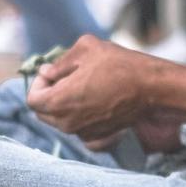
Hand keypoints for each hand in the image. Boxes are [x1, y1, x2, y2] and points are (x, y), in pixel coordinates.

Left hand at [28, 37, 185, 147]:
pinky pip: (81, 130)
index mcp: (59, 102)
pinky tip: (95, 104)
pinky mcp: (100, 137)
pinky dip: (82, 118)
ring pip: (62, 121)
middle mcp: (67, 123)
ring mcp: (84, 133)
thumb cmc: (120, 65)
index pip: (32, 99)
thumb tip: (47, 72)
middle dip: (50, 94)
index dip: (39, 83)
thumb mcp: (85, 49)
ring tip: (87, 86)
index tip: (52, 72)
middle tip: (68, 78)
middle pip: (44, 113)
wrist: (152, 88)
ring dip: (66, 104)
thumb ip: (59, 62)